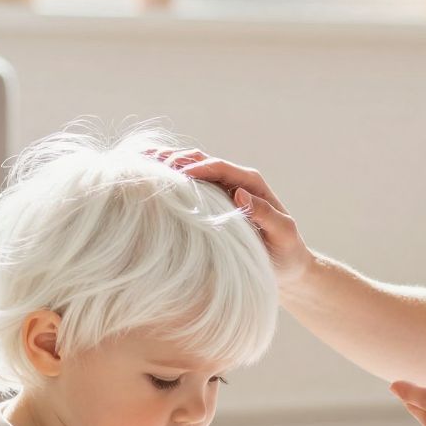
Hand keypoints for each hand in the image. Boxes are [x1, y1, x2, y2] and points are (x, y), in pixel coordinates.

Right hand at [146, 148, 311, 288]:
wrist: (286, 265)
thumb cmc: (286, 253)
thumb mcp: (283, 234)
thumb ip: (267, 215)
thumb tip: (240, 195)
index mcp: (252, 185)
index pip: (220, 168)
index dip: (198, 168)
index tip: (175, 173)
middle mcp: (235, 181)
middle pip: (200, 160)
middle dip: (175, 160)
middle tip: (148, 165)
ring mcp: (220, 189)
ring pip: (189, 167)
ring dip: (165, 162)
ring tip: (138, 162)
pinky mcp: (210, 200)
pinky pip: (186, 182)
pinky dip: (166, 175)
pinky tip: (144, 173)